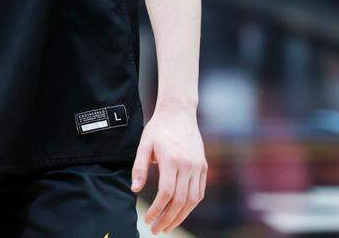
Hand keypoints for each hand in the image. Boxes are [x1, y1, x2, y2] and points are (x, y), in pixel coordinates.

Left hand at [132, 103, 207, 233]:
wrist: (179, 114)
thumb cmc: (158, 129)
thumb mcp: (144, 145)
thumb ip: (139, 168)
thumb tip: (135, 190)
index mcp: (171, 160)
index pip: (166, 193)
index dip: (157, 210)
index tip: (148, 219)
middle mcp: (188, 165)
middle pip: (180, 200)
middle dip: (168, 218)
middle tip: (156, 229)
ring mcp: (198, 167)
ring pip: (192, 200)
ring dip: (180, 216)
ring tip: (168, 226)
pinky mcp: (204, 167)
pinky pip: (200, 192)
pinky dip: (191, 205)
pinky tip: (180, 212)